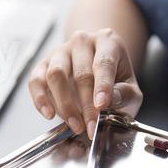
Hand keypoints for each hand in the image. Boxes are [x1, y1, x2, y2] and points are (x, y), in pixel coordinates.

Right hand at [28, 28, 142, 137]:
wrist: (98, 71)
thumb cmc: (116, 80)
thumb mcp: (131, 88)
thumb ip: (125, 94)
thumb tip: (110, 100)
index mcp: (107, 41)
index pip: (104, 63)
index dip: (102, 86)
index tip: (102, 106)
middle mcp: (82, 42)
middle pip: (80, 72)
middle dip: (86, 105)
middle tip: (91, 126)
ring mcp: (60, 51)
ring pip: (56, 74)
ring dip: (65, 104)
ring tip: (75, 125)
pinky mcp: (43, 63)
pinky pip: (36, 80)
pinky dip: (40, 99)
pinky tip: (49, 114)